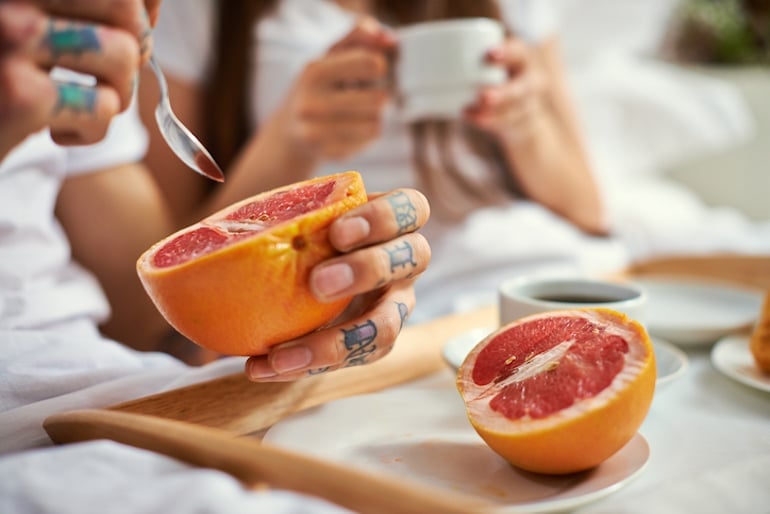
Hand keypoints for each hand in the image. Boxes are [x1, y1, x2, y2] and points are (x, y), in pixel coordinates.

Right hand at [0, 0, 158, 157]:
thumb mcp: (26, 28)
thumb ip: (78, 12)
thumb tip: (151, 6)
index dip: (138, 10)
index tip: (129, 33)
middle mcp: (9, 1)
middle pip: (125, 9)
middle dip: (134, 51)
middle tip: (107, 77)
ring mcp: (11, 40)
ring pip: (122, 56)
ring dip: (117, 93)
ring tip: (83, 104)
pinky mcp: (20, 96)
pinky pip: (104, 107)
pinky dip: (94, 130)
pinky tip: (57, 129)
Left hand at [245, 189, 430, 380]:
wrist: (303, 278)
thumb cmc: (302, 237)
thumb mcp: (294, 219)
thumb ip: (276, 216)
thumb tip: (207, 232)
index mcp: (391, 222)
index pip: (411, 209)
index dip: (384, 219)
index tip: (337, 232)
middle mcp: (404, 264)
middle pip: (416, 259)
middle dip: (368, 269)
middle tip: (318, 283)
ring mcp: (395, 305)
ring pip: (391, 324)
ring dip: (340, 340)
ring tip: (285, 354)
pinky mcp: (375, 342)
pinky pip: (354, 361)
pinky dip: (308, 365)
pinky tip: (263, 367)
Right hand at [277, 17, 395, 160]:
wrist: (290, 130)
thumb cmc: (319, 85)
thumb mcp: (331, 54)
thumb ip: (359, 35)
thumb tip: (390, 39)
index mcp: (313, 72)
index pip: (372, 64)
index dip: (378, 66)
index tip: (367, 70)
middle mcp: (311, 104)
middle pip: (379, 99)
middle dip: (377, 95)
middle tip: (361, 95)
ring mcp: (317, 133)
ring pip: (377, 122)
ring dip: (373, 115)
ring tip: (355, 112)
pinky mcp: (328, 153)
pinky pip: (370, 140)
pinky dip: (366, 133)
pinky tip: (349, 129)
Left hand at [464, 36, 546, 141]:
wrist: (520, 111)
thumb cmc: (491, 77)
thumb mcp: (486, 63)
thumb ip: (461, 57)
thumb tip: (405, 44)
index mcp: (521, 58)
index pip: (518, 52)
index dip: (506, 53)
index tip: (488, 55)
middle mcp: (529, 80)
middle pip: (521, 89)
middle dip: (503, 94)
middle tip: (483, 97)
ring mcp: (526, 105)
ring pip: (513, 112)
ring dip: (491, 114)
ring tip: (469, 112)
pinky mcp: (518, 123)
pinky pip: (505, 125)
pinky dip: (487, 123)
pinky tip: (471, 119)